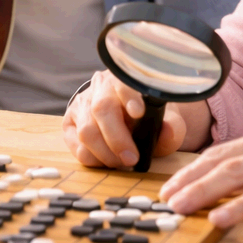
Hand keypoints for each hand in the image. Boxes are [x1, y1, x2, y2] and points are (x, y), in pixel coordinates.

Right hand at [62, 69, 189, 168]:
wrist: (127, 117)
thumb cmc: (148, 119)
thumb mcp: (165, 120)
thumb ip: (172, 128)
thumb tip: (168, 132)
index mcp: (126, 80)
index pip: (124, 83)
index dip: (129, 97)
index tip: (139, 113)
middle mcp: (100, 87)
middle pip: (101, 110)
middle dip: (117, 140)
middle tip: (132, 159)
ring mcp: (81, 103)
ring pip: (86, 130)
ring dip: (105, 153)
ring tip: (121, 162)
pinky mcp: (69, 121)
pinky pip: (75, 143)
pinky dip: (91, 157)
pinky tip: (105, 159)